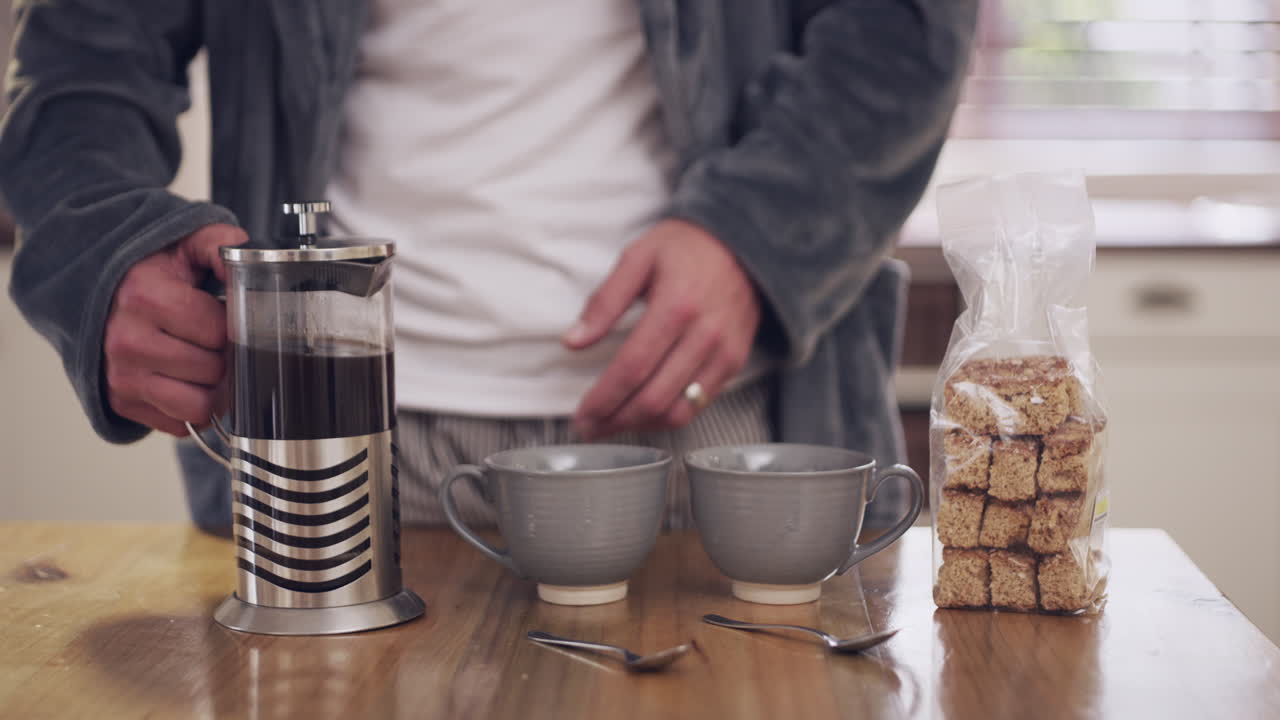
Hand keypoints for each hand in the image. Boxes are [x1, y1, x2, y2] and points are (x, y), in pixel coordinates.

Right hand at [103, 224, 246, 435]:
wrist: (102, 293)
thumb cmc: (153, 273)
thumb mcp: (185, 245)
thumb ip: (220, 244)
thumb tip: (250, 261)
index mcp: (145, 298)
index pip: (216, 332)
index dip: (230, 326)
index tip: (222, 316)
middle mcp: (127, 341)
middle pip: (212, 370)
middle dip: (223, 356)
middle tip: (212, 340)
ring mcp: (122, 376)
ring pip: (198, 405)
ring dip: (210, 388)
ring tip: (202, 362)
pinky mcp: (122, 402)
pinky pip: (179, 424)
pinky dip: (190, 408)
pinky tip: (185, 381)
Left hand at [564, 219, 760, 438]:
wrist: (744, 244)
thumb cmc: (685, 248)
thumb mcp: (637, 258)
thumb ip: (604, 302)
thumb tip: (573, 341)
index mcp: (675, 306)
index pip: (632, 367)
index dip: (603, 398)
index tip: (581, 415)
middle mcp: (704, 335)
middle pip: (654, 397)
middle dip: (615, 420)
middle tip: (590, 428)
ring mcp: (723, 352)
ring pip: (678, 410)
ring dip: (641, 425)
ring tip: (612, 425)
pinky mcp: (734, 362)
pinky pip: (700, 405)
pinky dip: (669, 416)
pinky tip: (645, 413)